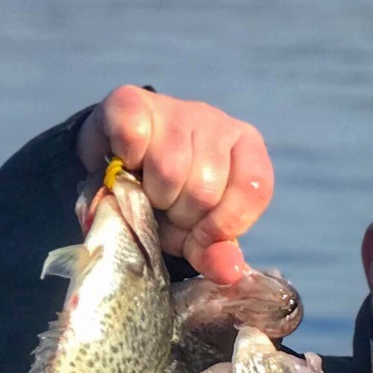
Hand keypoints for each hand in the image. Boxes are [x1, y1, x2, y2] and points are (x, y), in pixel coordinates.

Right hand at [75, 85, 274, 283]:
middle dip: (180, 215)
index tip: (199, 237)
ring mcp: (176, 108)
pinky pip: (132, 136)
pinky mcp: (131, 100)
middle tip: (165, 211)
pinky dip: (125, 162)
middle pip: (206, 186)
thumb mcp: (196, 234)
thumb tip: (228, 271)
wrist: (119, 166)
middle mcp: (217, 122)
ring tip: (146, 193)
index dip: (223, 224)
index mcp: (247, 149)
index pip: (253, 189)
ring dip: (151, 196)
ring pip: (169, 168)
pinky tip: (126, 166)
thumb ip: (214, 254)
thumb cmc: (170, 200)